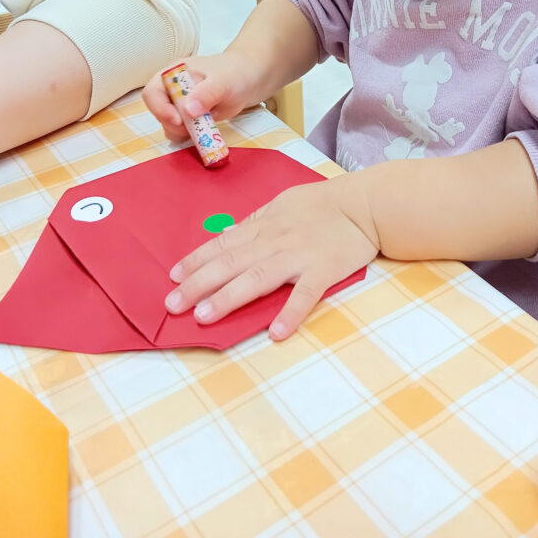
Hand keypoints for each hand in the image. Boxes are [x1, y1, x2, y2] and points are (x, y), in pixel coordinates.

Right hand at [142, 51, 262, 142]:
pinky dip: (190, 136)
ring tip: (205, 125)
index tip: (179, 120)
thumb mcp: (223, 81)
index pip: (152, 92)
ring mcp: (179, 105)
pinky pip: (181, 132)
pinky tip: (206, 130)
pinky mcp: (189, 118)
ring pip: (168, 125)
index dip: (160, 109)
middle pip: (158, 112)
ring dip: (183, 132)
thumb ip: (206, 93)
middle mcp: (172, 89)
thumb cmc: (235, 73)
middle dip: (174, 124)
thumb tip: (188, 110)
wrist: (249, 78)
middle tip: (194, 128)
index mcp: (173, 73)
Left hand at [164, 173, 378, 338]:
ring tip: (204, 315)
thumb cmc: (322, 204)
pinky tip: (275, 333)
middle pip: (231, 263)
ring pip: (258, 278)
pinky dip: (290, 312)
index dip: (197, 261)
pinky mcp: (324, 271)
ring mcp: (299, 257)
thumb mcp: (283, 204)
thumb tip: (228, 238)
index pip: (223, 244)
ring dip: (229, 297)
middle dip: (199, 284)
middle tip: (173, 304)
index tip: (173, 277)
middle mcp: (275, 241)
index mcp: (265, 226)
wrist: (365, 205)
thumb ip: (256, 224)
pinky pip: (305, 294)